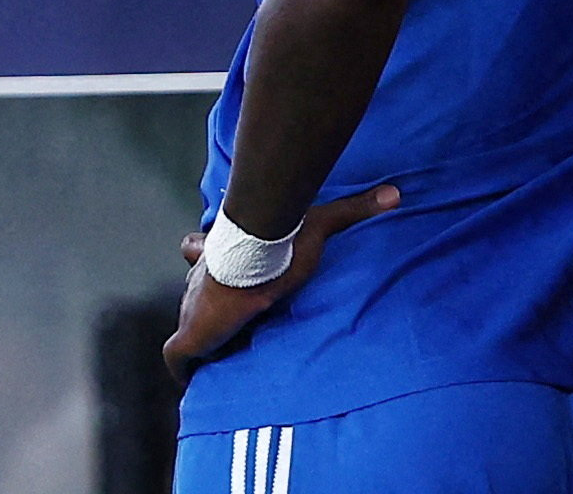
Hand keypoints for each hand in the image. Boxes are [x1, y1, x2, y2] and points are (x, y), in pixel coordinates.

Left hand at [164, 185, 399, 379]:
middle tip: (225, 328)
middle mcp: (200, 279)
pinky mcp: (189, 336)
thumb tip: (395, 193)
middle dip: (203, 310)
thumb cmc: (279, 242)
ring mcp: (191, 308)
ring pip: (186, 327)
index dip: (201, 256)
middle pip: (190, 294)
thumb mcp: (322, 220)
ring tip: (217, 358)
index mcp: (219, 252)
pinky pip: (177, 360)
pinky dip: (184, 370)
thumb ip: (355, 208)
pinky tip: (195, 379)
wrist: (251, 259)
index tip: (217, 280)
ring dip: (200, 341)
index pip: (197, 248)